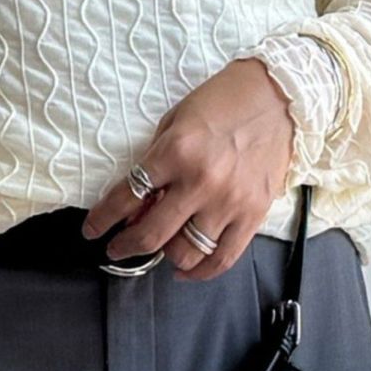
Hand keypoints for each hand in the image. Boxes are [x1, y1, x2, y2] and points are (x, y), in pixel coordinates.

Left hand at [82, 58, 294, 280]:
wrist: (278, 97)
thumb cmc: (222, 102)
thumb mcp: (175, 121)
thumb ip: (154, 163)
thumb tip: (136, 206)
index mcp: (176, 152)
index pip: (127, 197)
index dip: (102, 219)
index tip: (92, 230)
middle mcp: (201, 182)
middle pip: (151, 235)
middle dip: (125, 247)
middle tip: (116, 249)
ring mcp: (230, 202)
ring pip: (185, 254)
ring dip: (163, 256)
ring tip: (158, 248)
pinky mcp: (254, 215)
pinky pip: (223, 259)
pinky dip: (200, 273)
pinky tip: (185, 270)